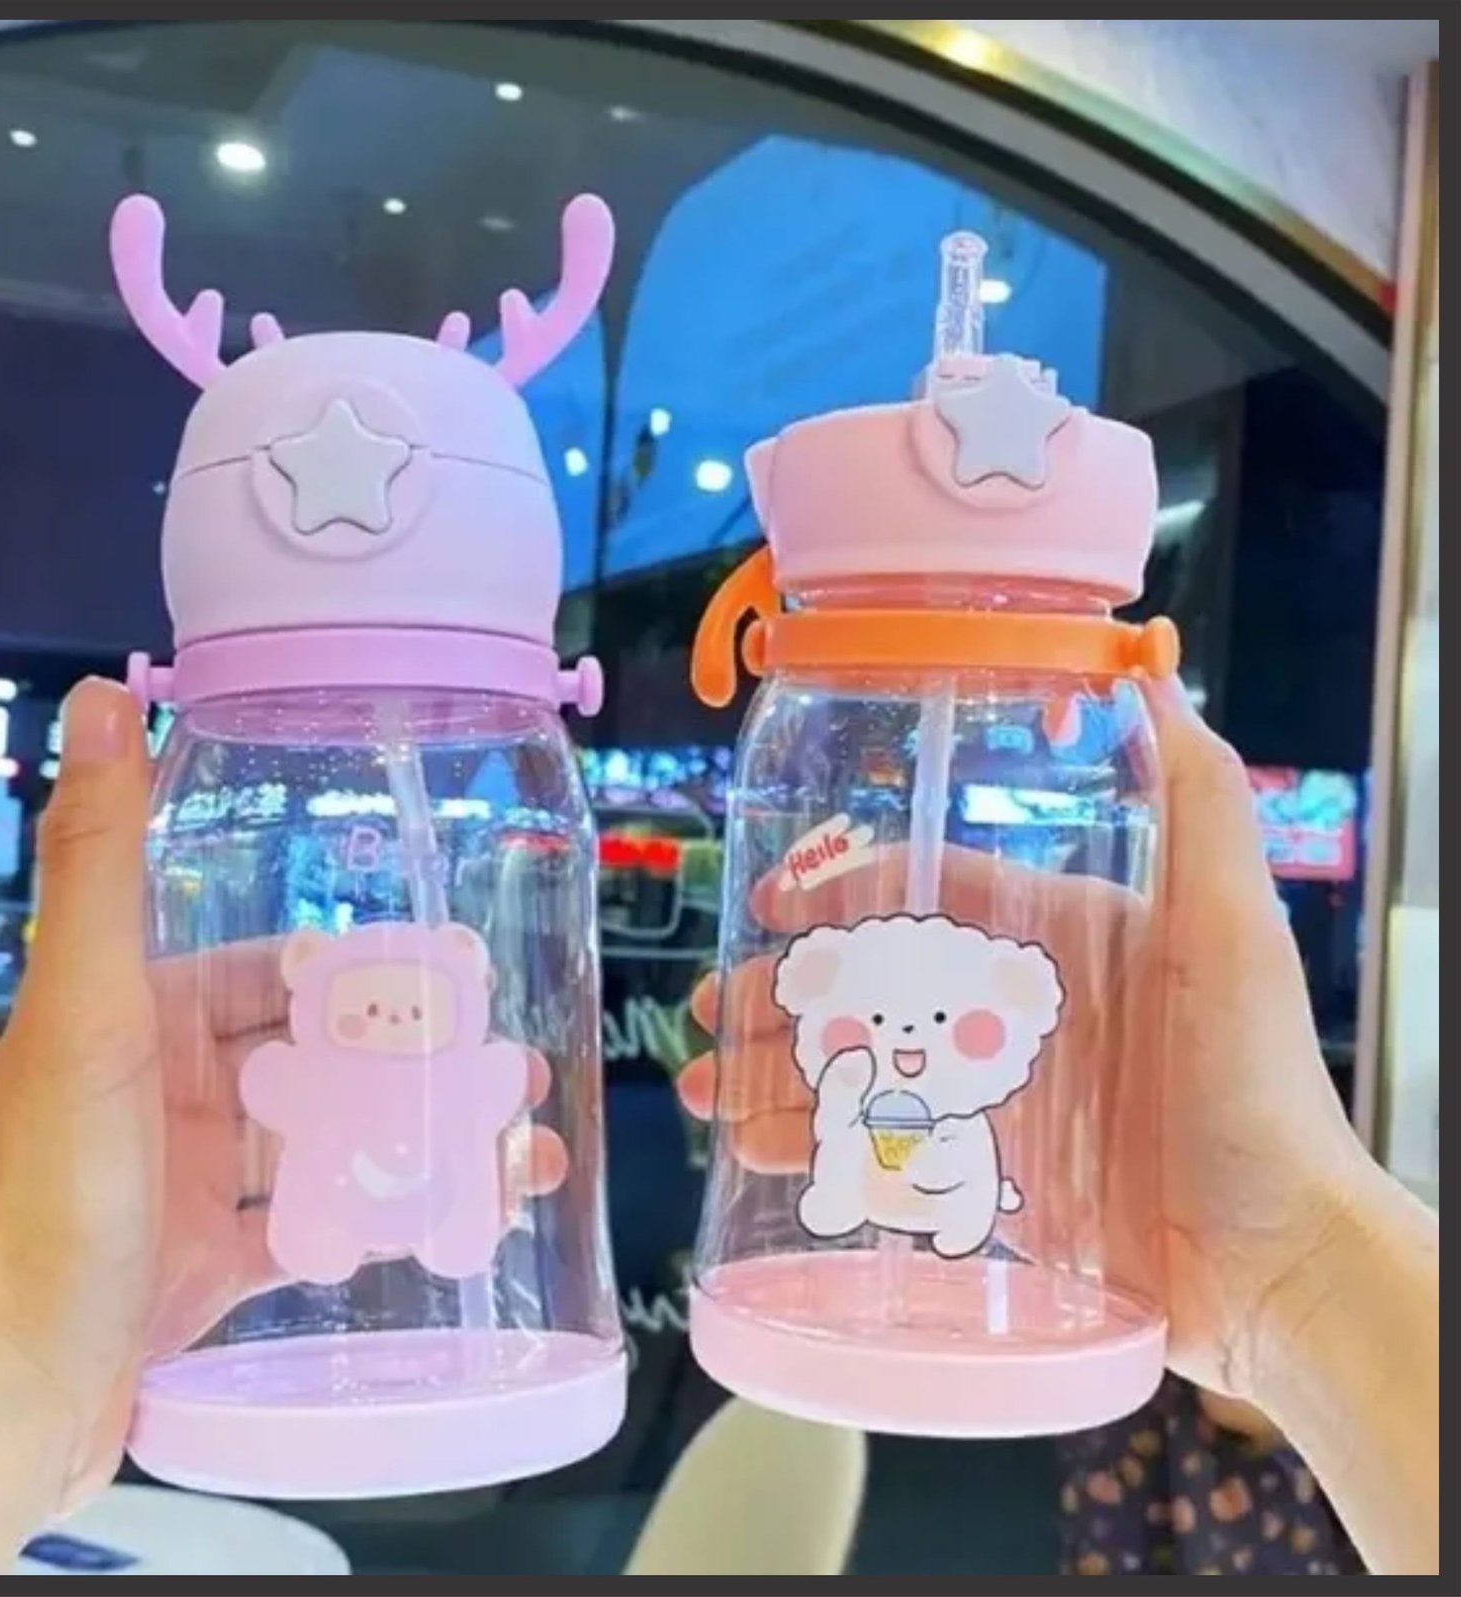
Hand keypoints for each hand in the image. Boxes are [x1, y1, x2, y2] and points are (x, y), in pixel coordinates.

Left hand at [0, 679, 567, 1572]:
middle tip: (514, 1070)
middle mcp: (169, 1090)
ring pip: (332, 1144)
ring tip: (517, 1151)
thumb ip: (102, 862)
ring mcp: (195, 1182)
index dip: (370, 971)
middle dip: (420, 1063)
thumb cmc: (46, 1201)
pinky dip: (388, 1222)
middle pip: (322, 1058)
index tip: (461, 975)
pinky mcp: (214, 1267)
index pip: (274, 970)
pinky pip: (319, 1227)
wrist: (5, 1397)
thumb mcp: (90, 1014)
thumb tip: (101, 703)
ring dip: (421, 1144)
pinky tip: (460, 1225)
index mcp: (140, 1018)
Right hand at [676, 679, 1366, 1402]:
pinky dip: (814, 1148)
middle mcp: (1012, 1007)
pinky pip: (881, 1148)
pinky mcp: (988, 1174)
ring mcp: (994, 1093)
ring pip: (861, 1066)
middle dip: (779, 992)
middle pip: (870, 984)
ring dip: (777, 1072)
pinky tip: (755, 1152)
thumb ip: (1198, 800)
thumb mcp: (1230, 926)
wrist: (1279, 1258)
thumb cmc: (1255, 1084)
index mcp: (1054, 938)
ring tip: (705, 1090)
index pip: (924, 893)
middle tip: (708, 1012)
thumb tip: (1152, 666)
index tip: (765, 903)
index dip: (838, 891)